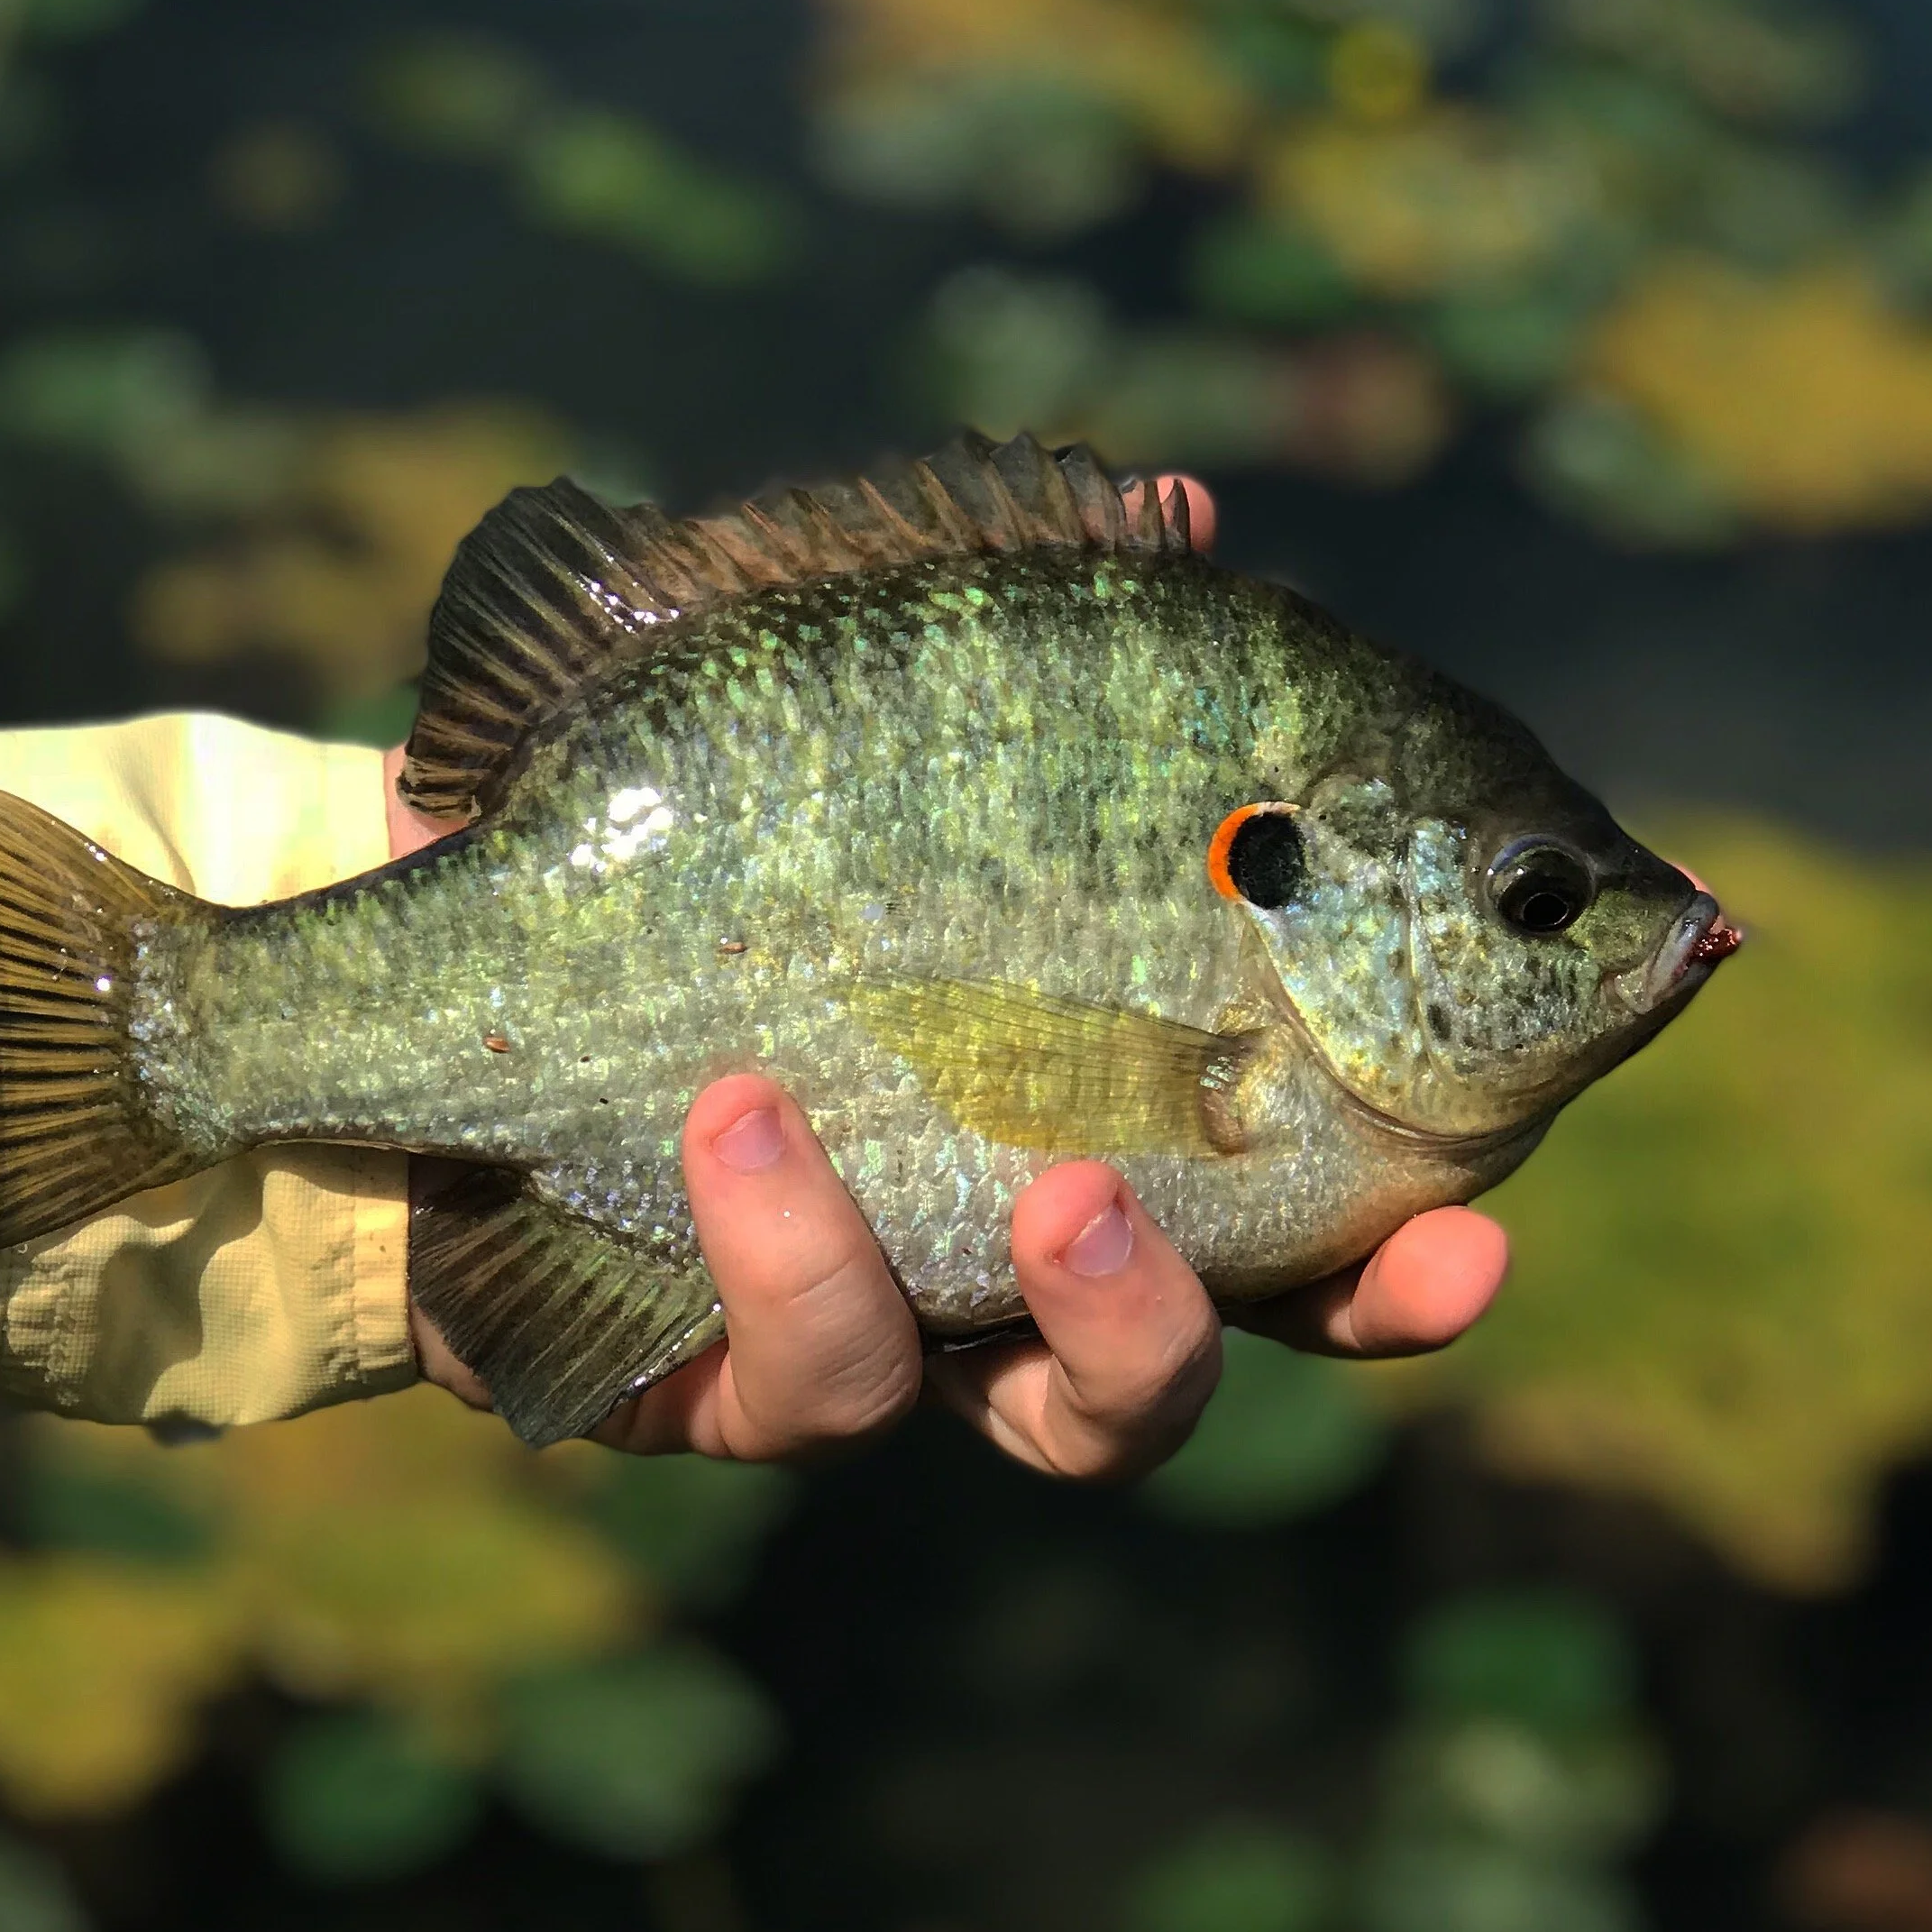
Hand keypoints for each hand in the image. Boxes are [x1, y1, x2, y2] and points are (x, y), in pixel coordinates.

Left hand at [387, 471, 1507, 1471]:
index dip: (1421, 1224)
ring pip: (1052, 1412)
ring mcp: (880, 1318)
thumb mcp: (816, 672)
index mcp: (1085, 1092)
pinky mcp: (717, 1371)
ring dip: (1104, 1305)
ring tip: (1068, 1178)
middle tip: (1436, 1254)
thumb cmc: (657, 789)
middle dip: (1350, 1312)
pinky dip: (793, 1243)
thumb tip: (1186, 519)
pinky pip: (798, 1370)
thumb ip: (1004, 616)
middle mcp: (1007, 1232)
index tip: (1506, 1198)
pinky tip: (740, 1104)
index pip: (1308, 1184)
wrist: (426, 917)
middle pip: (1251, 1328)